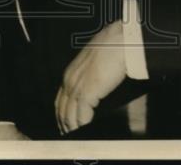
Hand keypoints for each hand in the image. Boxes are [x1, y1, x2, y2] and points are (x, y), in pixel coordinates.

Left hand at [54, 19, 125, 134]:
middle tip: (68, 136)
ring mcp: (77, 87)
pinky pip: (81, 117)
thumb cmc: (111, 48)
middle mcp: (69, 80)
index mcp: (70, 73)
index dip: (62, 113)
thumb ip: (89, 74)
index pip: (60, 99)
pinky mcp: (87, 93)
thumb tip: (94, 86)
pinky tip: (85, 134)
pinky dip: (81, 127)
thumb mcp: (94, 61)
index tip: (65, 123)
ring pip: (69, 115)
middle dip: (64, 124)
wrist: (120, 41)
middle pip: (62, 109)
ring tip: (75, 139)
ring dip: (72, 129)